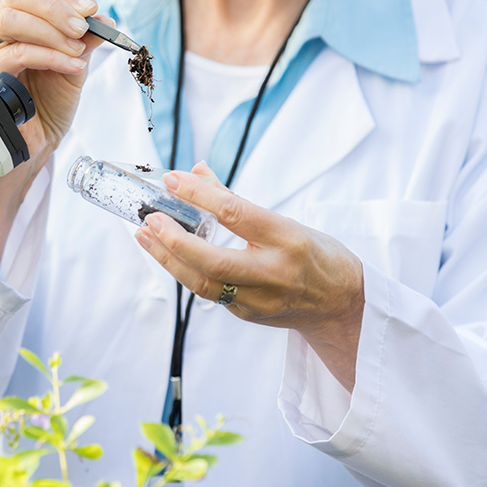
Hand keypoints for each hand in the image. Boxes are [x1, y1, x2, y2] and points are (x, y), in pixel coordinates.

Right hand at [0, 0, 112, 268]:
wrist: (38, 144)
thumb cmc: (49, 106)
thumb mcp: (75, 65)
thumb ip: (85, 40)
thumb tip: (105, 19)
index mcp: (14, 27)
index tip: (90, 9)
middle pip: (14, 2)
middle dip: (54, 10)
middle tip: (83, 26)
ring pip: (10, 23)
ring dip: (51, 33)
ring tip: (77, 52)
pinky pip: (13, 56)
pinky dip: (48, 56)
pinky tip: (71, 67)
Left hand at [135, 162, 364, 390]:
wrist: (341, 304)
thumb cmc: (314, 254)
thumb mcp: (286, 221)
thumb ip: (236, 200)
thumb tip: (196, 171)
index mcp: (288, 239)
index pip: (236, 214)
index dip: (200, 195)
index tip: (173, 180)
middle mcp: (274, 272)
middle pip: (215, 260)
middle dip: (176, 240)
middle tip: (151, 218)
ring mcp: (259, 299)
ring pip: (203, 283)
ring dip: (168, 259)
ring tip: (145, 236)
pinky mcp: (246, 315)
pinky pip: (209, 292)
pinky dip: (184, 272)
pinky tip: (165, 255)